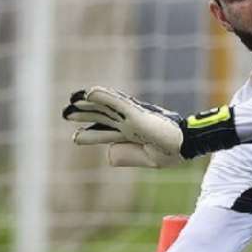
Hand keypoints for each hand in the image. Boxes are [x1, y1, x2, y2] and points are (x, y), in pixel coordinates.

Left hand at [62, 86, 240, 166]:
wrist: (185, 146)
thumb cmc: (172, 151)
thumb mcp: (146, 159)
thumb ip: (127, 156)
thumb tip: (107, 155)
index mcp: (131, 135)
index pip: (106, 132)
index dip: (91, 134)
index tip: (76, 137)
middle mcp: (129, 123)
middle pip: (101, 116)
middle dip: (84, 114)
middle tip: (65, 113)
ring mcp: (132, 117)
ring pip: (105, 107)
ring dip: (88, 103)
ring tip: (71, 100)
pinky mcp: (136, 113)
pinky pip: (117, 102)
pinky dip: (103, 96)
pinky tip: (89, 92)